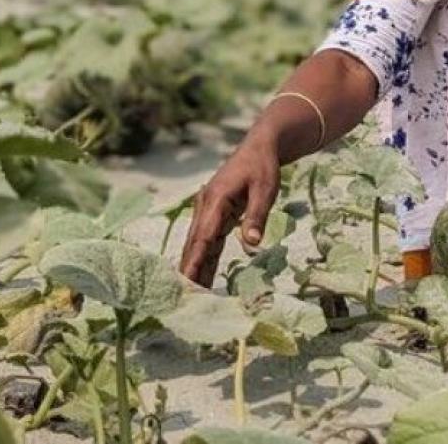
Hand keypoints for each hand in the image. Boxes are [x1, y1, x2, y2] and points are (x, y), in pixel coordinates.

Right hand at [178, 139, 279, 286]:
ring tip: (190, 297)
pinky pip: (208, 241)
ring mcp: (208, 211)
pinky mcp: (215, 215)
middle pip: (195, 244)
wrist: (259, 148)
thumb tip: (252, 243)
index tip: (186, 281)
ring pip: (199, 245)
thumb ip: (257, 215)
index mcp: (215, 199)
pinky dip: (205, 259)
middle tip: (181, 299)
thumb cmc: (263, 167)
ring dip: (195, 268)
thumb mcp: (265, 189)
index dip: (195, 260)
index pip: (203, 236)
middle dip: (188, 271)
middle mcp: (206, 206)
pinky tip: (202, 279)